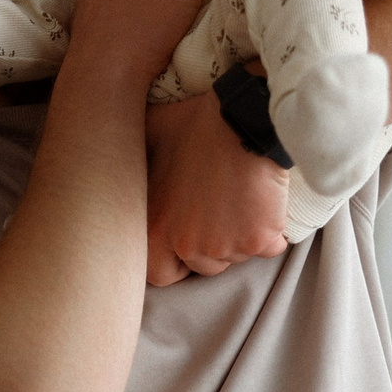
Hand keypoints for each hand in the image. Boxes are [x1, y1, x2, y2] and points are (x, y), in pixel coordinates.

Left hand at [145, 87, 289, 283]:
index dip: (176, 259)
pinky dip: (271, 231)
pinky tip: (265, 202)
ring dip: (242, 237)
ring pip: (237, 256)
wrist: (243, 118)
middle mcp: (187, 243)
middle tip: (221, 213)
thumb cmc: (196, 124)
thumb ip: (135, 156)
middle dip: (214, 247)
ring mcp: (224, 245)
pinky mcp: (257, 240)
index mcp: (156, 227)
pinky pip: (270, 247)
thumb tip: (120, 148)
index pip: (160, 272)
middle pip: (205, 266)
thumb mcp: (151, 136)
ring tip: (242, 200)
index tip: (188, 240)